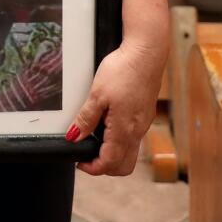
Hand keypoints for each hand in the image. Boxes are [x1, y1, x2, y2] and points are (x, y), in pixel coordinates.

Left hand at [67, 38, 166, 176]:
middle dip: (105, 167)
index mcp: (124, 130)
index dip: (92, 168)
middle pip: (124, 166)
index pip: (110, 163)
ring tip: (95, 138)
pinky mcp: (145, 114)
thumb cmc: (124, 70)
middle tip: (87, 155)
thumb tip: (74, 137)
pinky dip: (120, 141)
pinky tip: (108, 125)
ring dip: (113, 154)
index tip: (79, 162)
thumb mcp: (97, 94)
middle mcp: (137, 131)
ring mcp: (143, 124)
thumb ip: (86, 119)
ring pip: (130, 153)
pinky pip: (134, 138)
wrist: (146, 53)